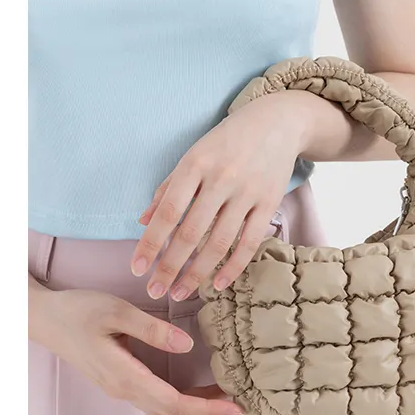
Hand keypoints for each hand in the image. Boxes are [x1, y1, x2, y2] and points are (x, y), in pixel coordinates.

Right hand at [29, 279, 249, 414]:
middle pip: (179, 413)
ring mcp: (125, 389)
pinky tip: (207, 396)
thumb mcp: (116, 312)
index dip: (209, 408)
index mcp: (126, 377)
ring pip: (172, 409)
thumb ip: (152, 329)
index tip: (238, 408)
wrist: (44, 319)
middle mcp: (128, 390)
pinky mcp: (125, 381)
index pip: (176, 402)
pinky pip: (164, 399)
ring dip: (205, 412)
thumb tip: (188, 345)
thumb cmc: (78, 312)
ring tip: (238, 410)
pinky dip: (190, 402)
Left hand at [131, 91, 314, 299]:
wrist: (277, 122)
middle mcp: (220, 179)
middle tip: (155, 291)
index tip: (137, 269)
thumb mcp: (193, 155)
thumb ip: (168, 188)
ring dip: (197, 273)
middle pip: (190, 233)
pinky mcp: (269, 203)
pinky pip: (249, 242)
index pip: (167, 213)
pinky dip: (232, 266)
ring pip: (218, 242)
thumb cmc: (227, 141)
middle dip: (169, 267)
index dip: (150, 244)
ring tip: (180, 292)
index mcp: (194, 165)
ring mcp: (247, 192)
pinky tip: (217, 284)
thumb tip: (144, 222)